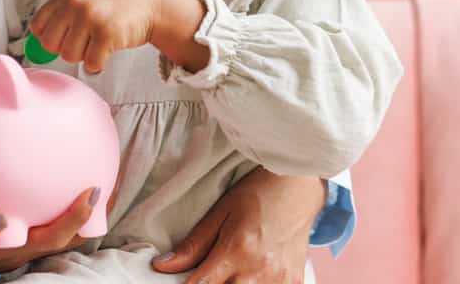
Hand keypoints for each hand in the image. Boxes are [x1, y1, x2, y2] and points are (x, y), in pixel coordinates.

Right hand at [0, 116, 99, 283]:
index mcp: (3, 247)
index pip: (52, 235)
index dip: (78, 217)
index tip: (94, 190)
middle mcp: (2, 235)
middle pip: (44, 213)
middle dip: (60, 188)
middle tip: (83, 158)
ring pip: (13, 193)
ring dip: (9, 168)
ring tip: (35, 162)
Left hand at [30, 0, 205, 73]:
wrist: (150, 5)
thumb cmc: (114, 7)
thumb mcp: (83, 1)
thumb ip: (60, 19)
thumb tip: (33, 50)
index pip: (38, 27)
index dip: (49, 39)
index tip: (65, 39)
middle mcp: (76, 3)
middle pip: (51, 45)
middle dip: (66, 49)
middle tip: (85, 42)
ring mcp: (91, 17)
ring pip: (70, 56)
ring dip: (85, 56)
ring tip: (98, 42)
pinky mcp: (107, 34)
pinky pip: (90, 63)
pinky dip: (98, 63)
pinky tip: (108, 50)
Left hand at [151, 169, 325, 283]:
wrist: (298, 185)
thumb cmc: (257, 194)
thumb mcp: (220, 213)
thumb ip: (192, 246)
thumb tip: (162, 266)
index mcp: (237, 250)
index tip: (185, 280)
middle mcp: (259, 270)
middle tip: (212, 270)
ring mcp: (280, 280)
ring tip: (233, 269)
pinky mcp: (294, 282)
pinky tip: (253, 273)